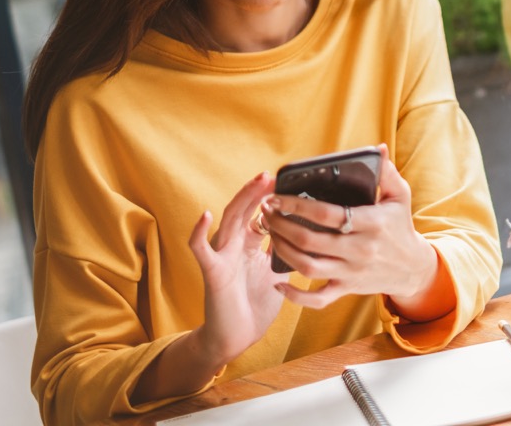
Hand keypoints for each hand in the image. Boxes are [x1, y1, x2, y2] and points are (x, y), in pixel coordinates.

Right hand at [187, 171, 285, 365]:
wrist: (236, 337)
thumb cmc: (255, 305)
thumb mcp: (277, 272)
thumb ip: (286, 251)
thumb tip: (310, 234)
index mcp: (249, 245)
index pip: (259, 214)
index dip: (270, 198)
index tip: (287, 182)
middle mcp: (234, 246)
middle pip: (244, 210)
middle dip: (258, 192)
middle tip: (272, 174)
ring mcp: (221, 256)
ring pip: (229, 221)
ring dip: (241, 200)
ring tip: (255, 183)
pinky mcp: (212, 272)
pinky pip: (201, 250)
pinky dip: (199, 232)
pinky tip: (204, 215)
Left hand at [263, 144, 439, 311]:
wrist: (412, 268)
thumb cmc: (400, 227)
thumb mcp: (400, 196)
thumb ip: (387, 172)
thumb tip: (379, 148)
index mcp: (372, 223)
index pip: (328, 214)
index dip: (297, 205)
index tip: (277, 196)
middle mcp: (360, 250)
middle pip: (311, 240)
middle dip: (282, 225)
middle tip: (266, 212)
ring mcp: (352, 272)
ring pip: (308, 267)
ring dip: (283, 251)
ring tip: (270, 233)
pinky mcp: (347, 289)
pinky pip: (317, 300)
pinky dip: (295, 296)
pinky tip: (278, 282)